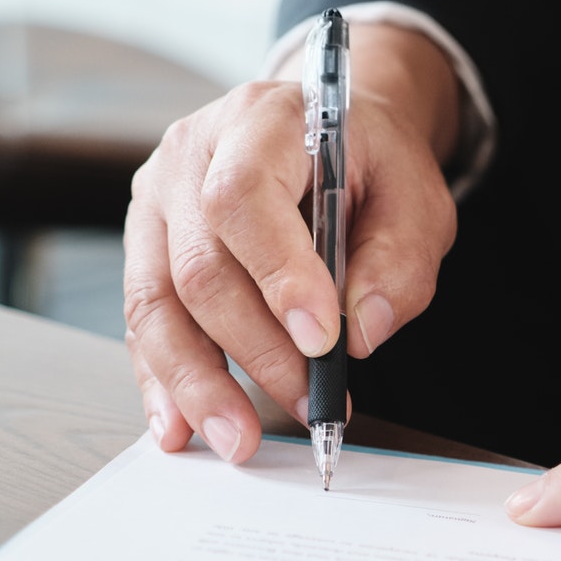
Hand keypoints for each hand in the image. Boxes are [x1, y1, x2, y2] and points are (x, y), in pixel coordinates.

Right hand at [123, 24, 461, 462]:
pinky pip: (143, 325)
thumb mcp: (416, 198)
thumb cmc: (372, 164)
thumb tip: (360, 331)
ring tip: (238, 439)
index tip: (321, 341)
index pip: (243, 197)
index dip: (277, 274)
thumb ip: (399, 261)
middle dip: (255, 350)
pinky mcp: (146, 250)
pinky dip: (164, 382)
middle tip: (307, 403)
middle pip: (199, 264)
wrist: (333, 136)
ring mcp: (156, 202)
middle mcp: (191, 155)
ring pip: (155, 304)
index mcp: (261, 122)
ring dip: (198, 383)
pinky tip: (181, 427)